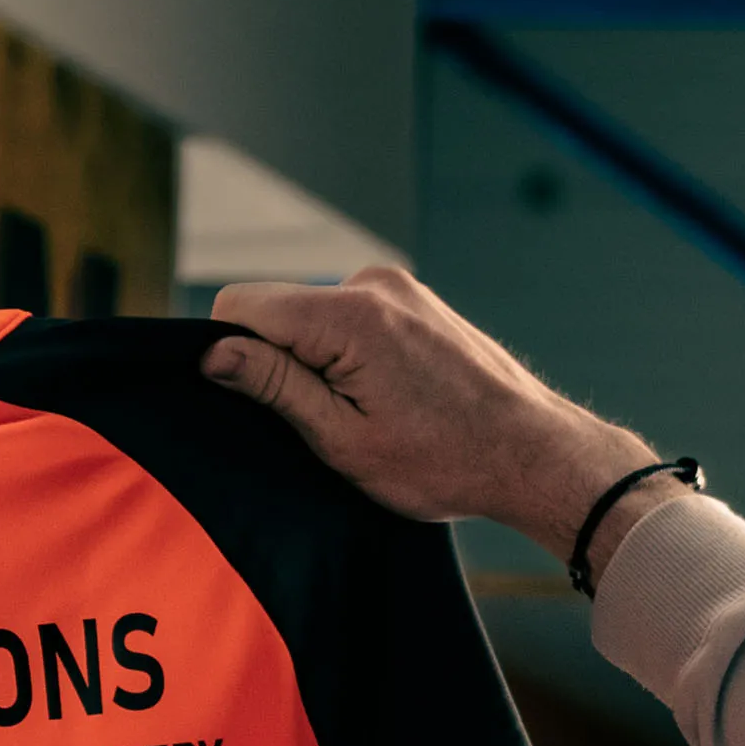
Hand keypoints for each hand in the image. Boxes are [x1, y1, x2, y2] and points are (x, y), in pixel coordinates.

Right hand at [203, 268, 652, 562]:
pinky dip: (350, 356)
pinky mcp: (415, 302)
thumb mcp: (343, 439)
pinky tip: (388, 399)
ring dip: (319, 362)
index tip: (258, 403)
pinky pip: (352, 319)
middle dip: (280, 361)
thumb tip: (212, 353)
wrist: (532, 454)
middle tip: (326, 423)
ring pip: (315, 317)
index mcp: (349, 315)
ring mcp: (400, 289)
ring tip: (368, 415)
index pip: (239, 305)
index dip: (229, 353)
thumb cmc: (444, 460)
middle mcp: (373, 285)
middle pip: (278, 309)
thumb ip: (275, 385)